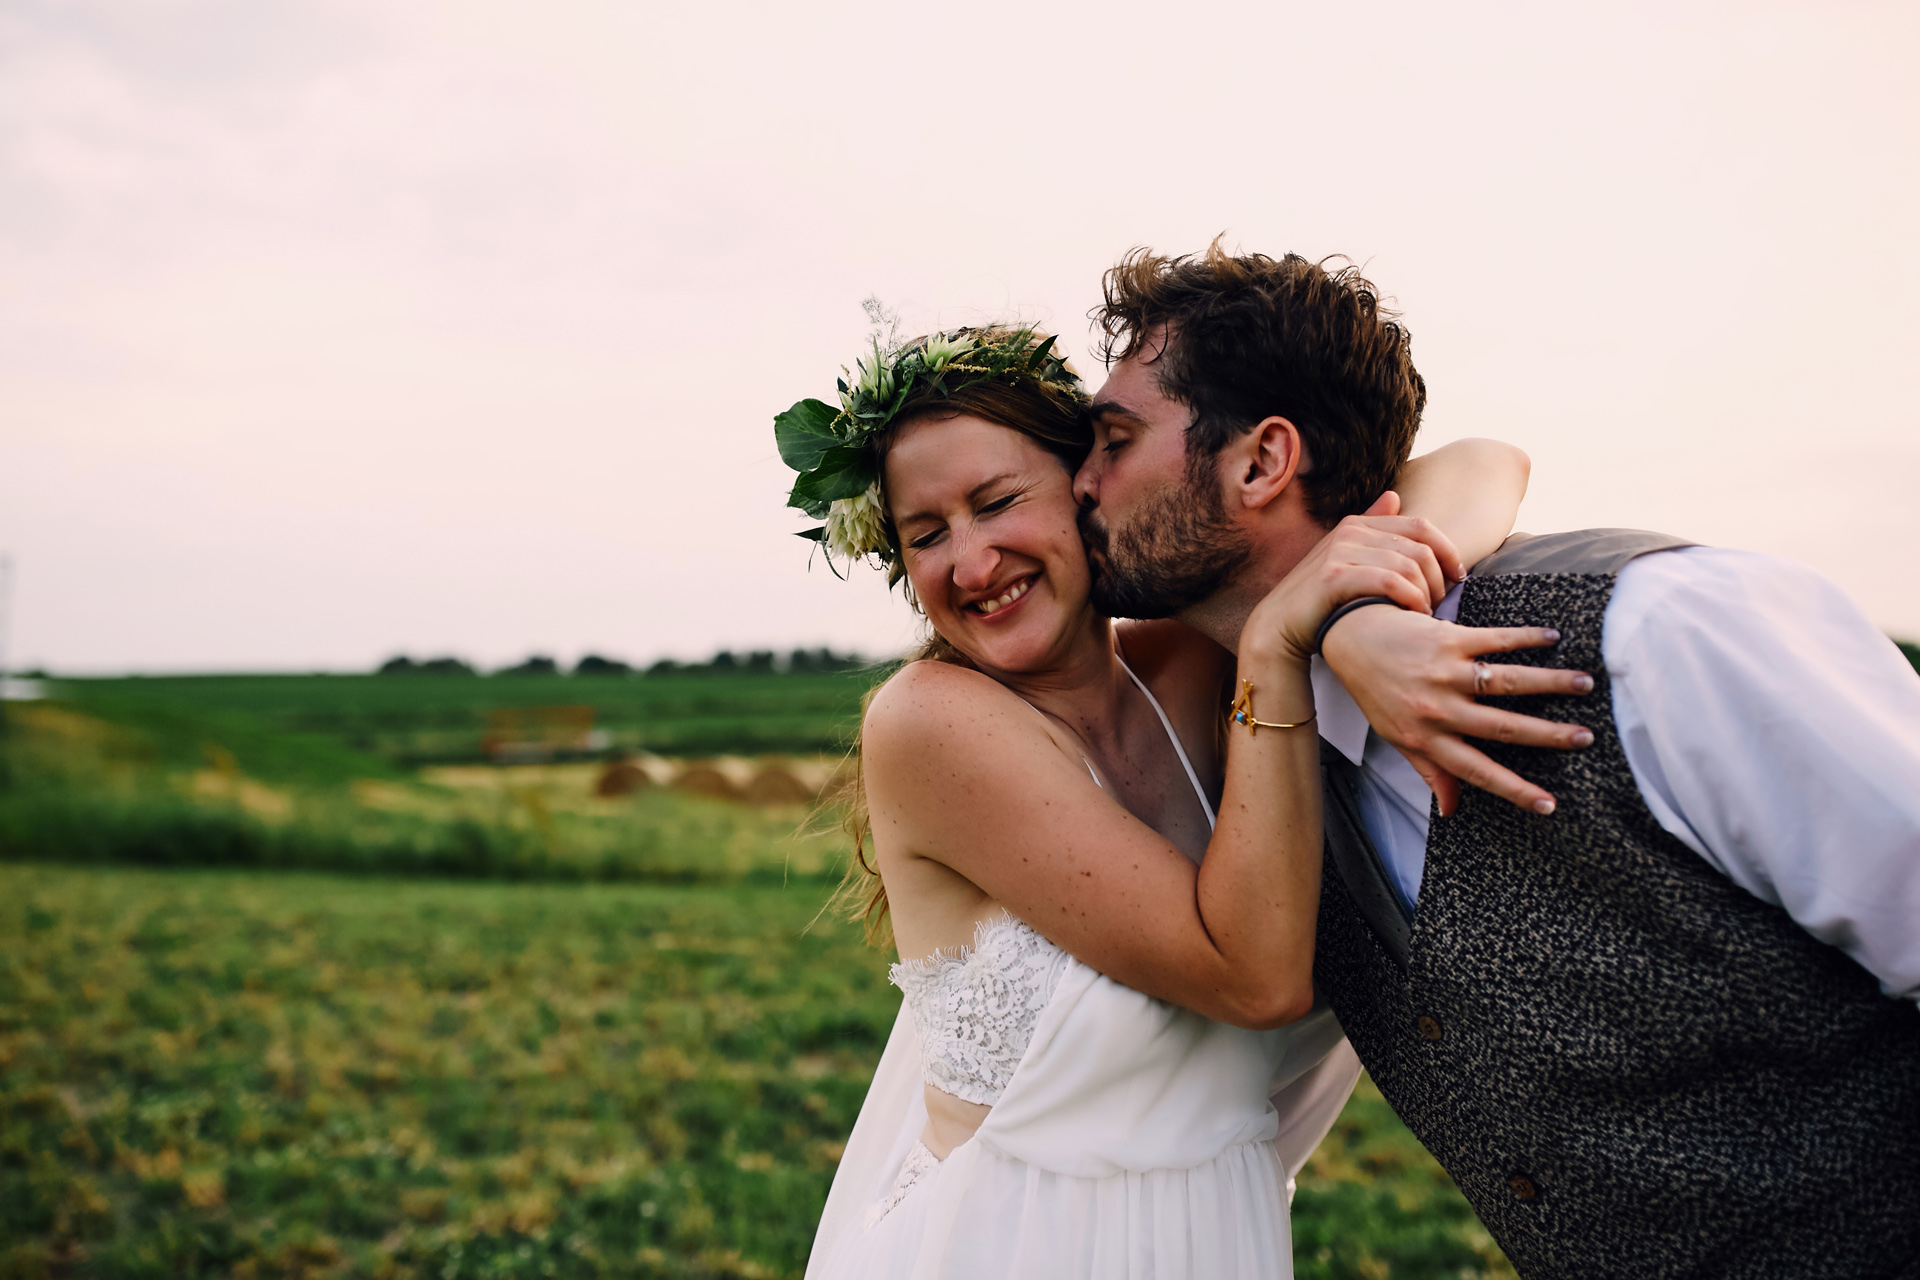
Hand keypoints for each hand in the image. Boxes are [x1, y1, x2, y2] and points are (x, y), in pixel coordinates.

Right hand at [1244, 491, 1464, 663]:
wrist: (1279, 625)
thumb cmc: (1320, 597)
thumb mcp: (1345, 557)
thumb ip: (1371, 529)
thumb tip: (1394, 496)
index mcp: (1357, 523)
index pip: (1421, 526)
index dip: (1448, 550)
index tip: (1457, 576)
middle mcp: (1350, 532)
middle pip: (1420, 548)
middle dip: (1439, 578)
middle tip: (1441, 604)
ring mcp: (1340, 552)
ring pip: (1409, 566)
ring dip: (1426, 594)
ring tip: (1426, 614)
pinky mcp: (1334, 576)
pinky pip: (1390, 582)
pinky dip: (1410, 599)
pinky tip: (1413, 615)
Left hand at [1320, 605, 1595, 815]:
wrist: (1353, 638)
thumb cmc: (1378, 692)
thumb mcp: (1397, 737)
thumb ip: (1430, 771)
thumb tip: (1452, 811)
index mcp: (1427, 739)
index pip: (1476, 772)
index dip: (1514, 791)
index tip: (1550, 805)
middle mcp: (1437, 709)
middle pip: (1502, 727)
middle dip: (1548, 735)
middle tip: (1586, 738)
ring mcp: (1444, 673)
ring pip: (1505, 682)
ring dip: (1549, 682)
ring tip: (1585, 684)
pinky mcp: (1448, 639)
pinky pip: (1494, 640)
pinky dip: (1526, 639)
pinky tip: (1554, 638)